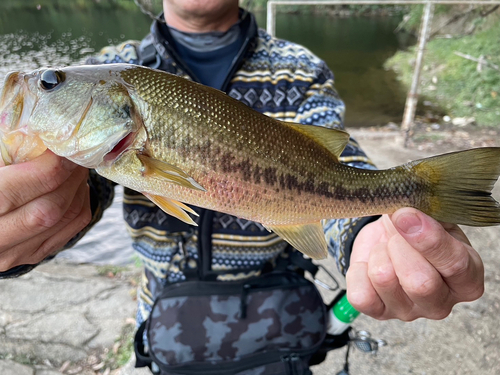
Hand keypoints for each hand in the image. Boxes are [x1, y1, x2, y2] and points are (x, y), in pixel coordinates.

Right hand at [0, 150, 90, 270]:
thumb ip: (6, 151)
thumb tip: (40, 133)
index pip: (18, 191)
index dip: (49, 166)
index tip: (63, 146)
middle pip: (48, 208)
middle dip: (70, 176)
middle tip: (76, 154)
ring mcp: (13, 253)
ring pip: (63, 219)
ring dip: (78, 188)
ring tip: (76, 166)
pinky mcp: (30, 256)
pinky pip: (70, 229)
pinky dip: (80, 203)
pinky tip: (74, 186)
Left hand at [346, 207, 483, 320]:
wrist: (389, 236)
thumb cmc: (416, 229)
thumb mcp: (430, 216)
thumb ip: (427, 216)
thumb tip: (408, 217)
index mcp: (467, 278)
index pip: (455, 265)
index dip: (428, 237)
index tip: (407, 215)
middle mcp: (441, 303)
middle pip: (421, 283)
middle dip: (400, 246)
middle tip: (396, 231)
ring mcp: (409, 312)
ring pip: (384, 280)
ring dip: (379, 253)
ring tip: (384, 247)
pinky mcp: (378, 313)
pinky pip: (360, 295)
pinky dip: (358, 271)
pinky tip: (368, 264)